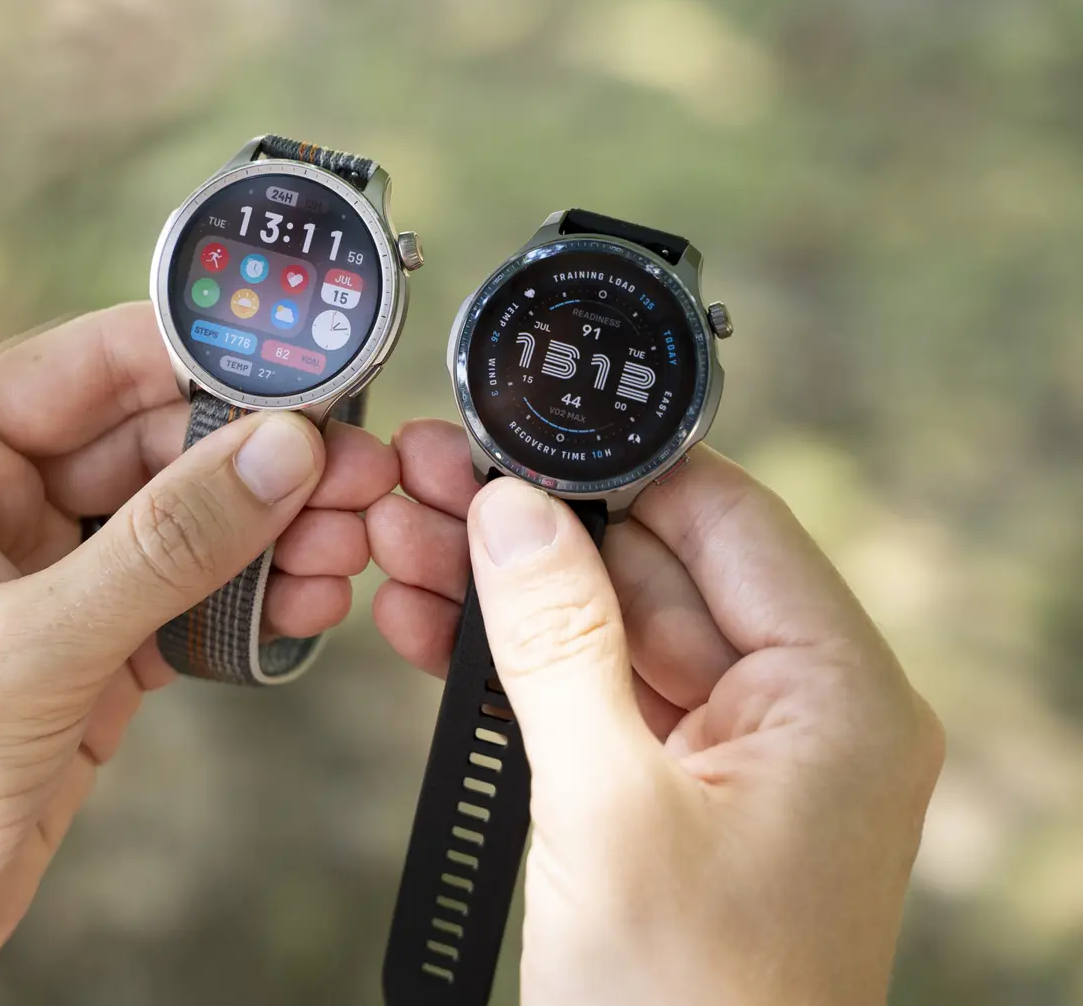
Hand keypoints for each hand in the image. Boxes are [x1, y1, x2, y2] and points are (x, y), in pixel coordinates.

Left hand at [0, 303, 397, 1005]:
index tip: (301, 360)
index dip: (204, 356)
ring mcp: (39, 581)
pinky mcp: (81, 654)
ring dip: (266, 532)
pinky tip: (305, 601)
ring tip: (347, 542)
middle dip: (258, 455)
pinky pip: (182, 601)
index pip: (88, 365)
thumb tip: (271, 456)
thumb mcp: (24, 651)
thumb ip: (162, 546)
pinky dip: (246, 603)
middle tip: (351, 468)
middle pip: (152, 440)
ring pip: (179, 522)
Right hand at [368, 420, 942, 1005]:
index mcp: (836, 700)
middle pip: (655, 571)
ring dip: (505, 594)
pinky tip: (432, 624)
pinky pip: (589, 701)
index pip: (730, 523)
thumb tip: (515, 514)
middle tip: (429, 483)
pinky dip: (512, 667)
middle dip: (533, 530)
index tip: (521, 431)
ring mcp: (728, 761)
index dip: (621, 468)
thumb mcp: (608, 807)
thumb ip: (560, 642)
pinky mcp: (666, 800)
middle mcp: (795, 716)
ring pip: (608, 633)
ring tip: (403, 542)